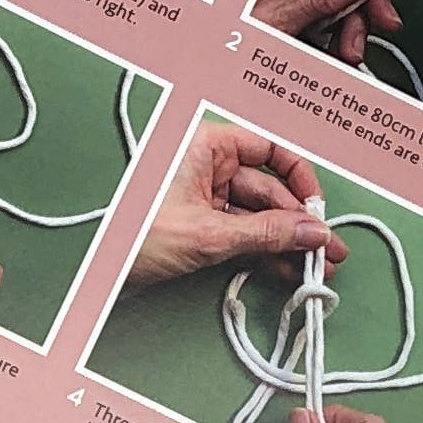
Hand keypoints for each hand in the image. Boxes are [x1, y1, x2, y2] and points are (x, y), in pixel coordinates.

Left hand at [131, 122, 347, 286]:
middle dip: (298, 223)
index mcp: (205, 145)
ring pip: (258, 217)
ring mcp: (203, 198)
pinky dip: (264, 252)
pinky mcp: (200, 227)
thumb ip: (265, 234)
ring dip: (286, 243)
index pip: (270, 148)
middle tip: (326, 250)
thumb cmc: (132, 239)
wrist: (96, 276)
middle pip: (268, 190)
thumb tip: (309, 233)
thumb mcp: (208, 235)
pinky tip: (287, 269)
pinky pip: (242, 235)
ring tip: (314, 268)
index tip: (316, 208)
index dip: (299, 177)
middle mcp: (206, 166)